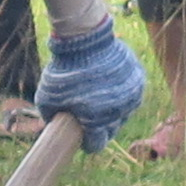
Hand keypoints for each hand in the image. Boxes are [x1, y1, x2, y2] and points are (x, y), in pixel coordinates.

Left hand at [32, 17, 147, 139]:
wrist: (85, 41)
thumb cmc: (64, 71)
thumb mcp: (47, 97)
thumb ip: (50, 117)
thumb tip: (52, 126)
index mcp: (96, 121)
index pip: (96, 144)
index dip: (88, 143)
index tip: (83, 137)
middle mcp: (117, 112)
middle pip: (111, 129)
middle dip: (100, 126)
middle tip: (89, 115)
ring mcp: (131, 96)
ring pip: (123, 113)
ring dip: (112, 110)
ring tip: (99, 97)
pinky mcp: (138, 81)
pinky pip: (131, 95)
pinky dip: (122, 94)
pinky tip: (110, 86)